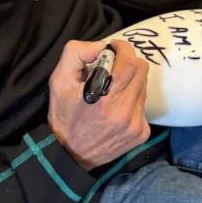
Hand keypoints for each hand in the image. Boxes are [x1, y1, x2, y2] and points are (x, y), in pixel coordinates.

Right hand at [48, 39, 150, 170]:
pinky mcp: (141, 133)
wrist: (70, 156)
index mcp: (103, 97)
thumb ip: (76, 54)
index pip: (130, 61)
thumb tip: (100, 46)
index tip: (114, 48)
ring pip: (144, 86)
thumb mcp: (58, 81)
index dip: (123, 48)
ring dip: (131, 81)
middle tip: (114, 66)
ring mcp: (135, 124)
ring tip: (113, 89)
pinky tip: (116, 108)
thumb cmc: (64, 116)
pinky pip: (143, 106)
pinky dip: (132, 100)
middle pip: (142, 70)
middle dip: (128, 62)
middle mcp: (123, 111)